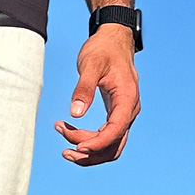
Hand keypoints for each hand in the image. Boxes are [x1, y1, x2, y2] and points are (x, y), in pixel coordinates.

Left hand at [57, 25, 139, 164]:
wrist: (113, 40)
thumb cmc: (103, 49)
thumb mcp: (91, 64)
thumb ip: (84, 88)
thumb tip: (76, 113)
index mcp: (127, 98)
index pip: (116, 130)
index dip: (98, 143)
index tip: (77, 146)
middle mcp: (129, 110)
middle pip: (114, 146)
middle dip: (90, 154)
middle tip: (65, 152)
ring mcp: (124, 114)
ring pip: (111, 146)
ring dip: (90, 153)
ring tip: (65, 150)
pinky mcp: (116, 114)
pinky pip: (106, 137)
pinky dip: (90, 141)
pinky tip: (72, 134)